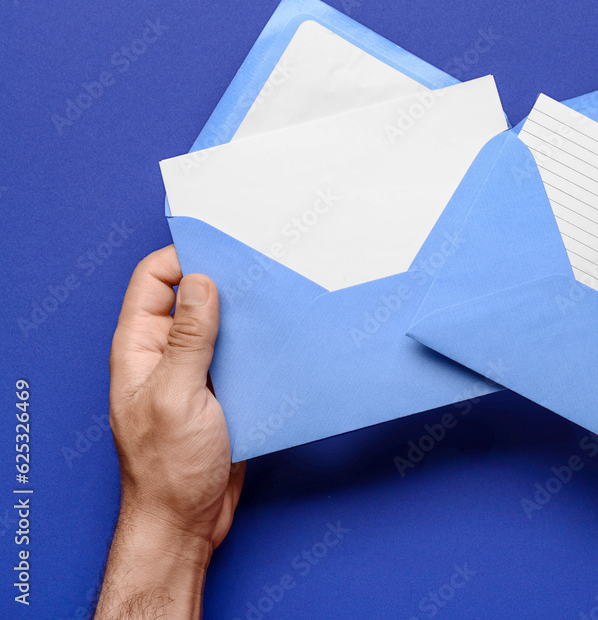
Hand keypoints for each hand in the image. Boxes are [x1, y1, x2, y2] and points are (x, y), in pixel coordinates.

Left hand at [96, 246, 243, 618]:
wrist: (186, 521)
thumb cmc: (168, 468)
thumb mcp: (178, 395)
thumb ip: (190, 338)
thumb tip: (201, 280)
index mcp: (141, 347)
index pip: (155, 280)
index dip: (185, 257)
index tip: (224, 247)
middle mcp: (166, 354)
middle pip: (192, 297)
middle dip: (225, 281)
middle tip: (263, 269)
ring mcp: (195, 373)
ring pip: (222, 326)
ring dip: (248, 316)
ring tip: (280, 301)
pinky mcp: (222, 393)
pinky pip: (241, 357)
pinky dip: (261, 347)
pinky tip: (284, 342)